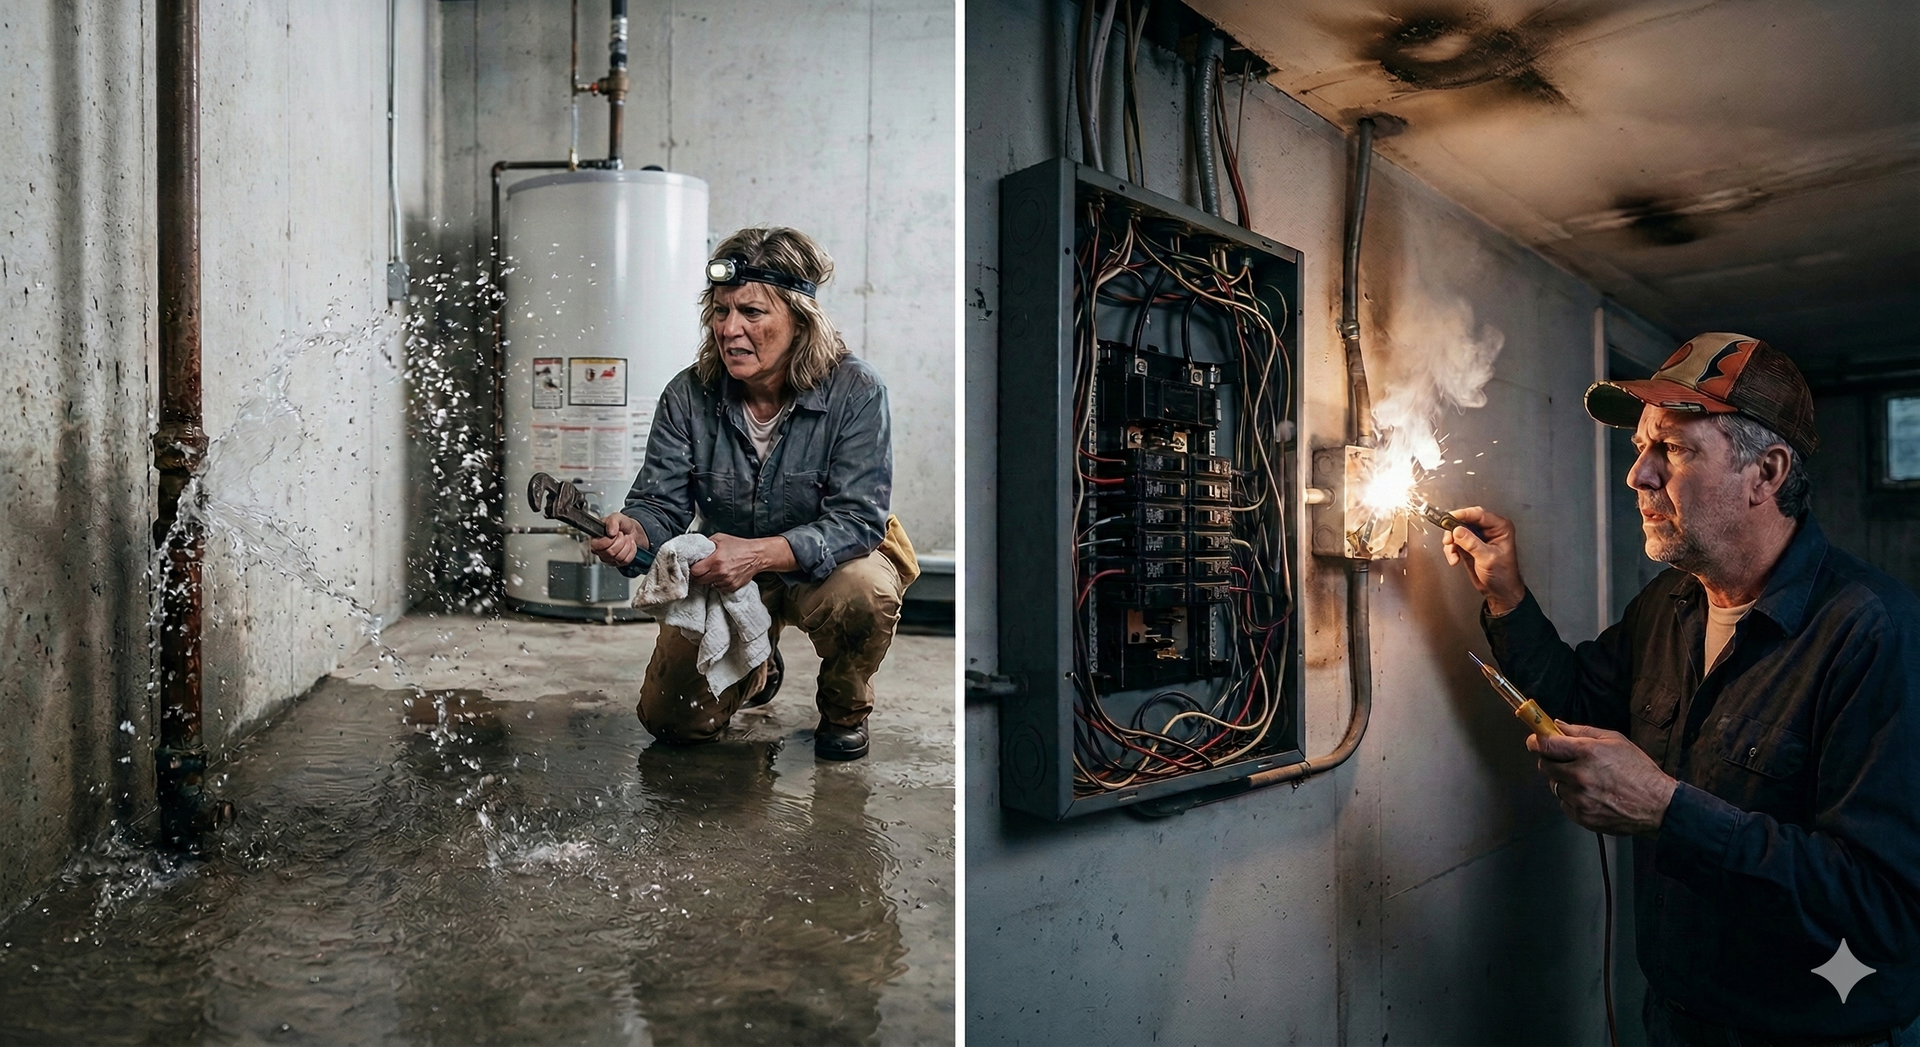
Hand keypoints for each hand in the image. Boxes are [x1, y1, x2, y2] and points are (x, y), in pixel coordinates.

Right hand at [589, 512, 645, 566]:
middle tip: (622, 535)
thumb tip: (610, 531)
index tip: (615, 533)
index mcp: (595, 539)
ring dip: (627, 545)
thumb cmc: (622, 524)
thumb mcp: (617, 517)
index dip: (609, 540)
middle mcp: (600, 550)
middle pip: (610, 552)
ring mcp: (609, 558)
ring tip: (626, 539)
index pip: (597, 546)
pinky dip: (631, 551)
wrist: (633, 530)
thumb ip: (612, 521)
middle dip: (621, 541)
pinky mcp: (618, 563)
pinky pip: (626, 560)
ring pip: (619, 557)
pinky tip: (629, 545)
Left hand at [689, 533, 792, 592]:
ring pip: (708, 585)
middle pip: (699, 580)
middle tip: (703, 568)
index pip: (695, 571)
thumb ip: (705, 545)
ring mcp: (726, 581)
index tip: (695, 565)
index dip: (693, 568)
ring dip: (709, 579)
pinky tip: (722, 574)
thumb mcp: (719, 538)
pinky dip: (718, 583)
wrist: (756, 555)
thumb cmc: (739, 546)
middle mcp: (720, 572)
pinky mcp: (732, 587)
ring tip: (715, 570)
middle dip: (699, 574)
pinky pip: (718, 588)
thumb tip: (695, 551)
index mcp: (716, 560)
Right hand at [1441, 506, 1525, 614]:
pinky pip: (1455, 541)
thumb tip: (1458, 530)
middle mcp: (1489, 529)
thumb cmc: (1503, 575)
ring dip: (1451, 542)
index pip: (1479, 514)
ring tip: (1452, 552)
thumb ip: (1472, 543)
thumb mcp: (1488, 558)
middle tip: (1448, 538)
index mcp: (1500, 528)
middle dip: (1454, 530)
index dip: (1462, 515)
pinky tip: (1454, 558)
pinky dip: (1451, 549)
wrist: (1499, 591)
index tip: (1449, 518)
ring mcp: (1478, 537)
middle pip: (1466, 520)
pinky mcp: (1469, 545)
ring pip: (1458, 530)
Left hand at [1527, 722, 1677, 836]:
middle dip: (1551, 761)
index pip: (1546, 745)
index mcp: (1587, 753)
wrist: (1657, 805)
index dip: (1536, 741)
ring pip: (1554, 785)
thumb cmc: (1639, 771)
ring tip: (1587, 780)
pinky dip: (1572, 799)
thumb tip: (1558, 725)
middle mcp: (1580, 776)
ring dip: (1564, 781)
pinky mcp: (1582, 816)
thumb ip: (1582, 731)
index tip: (1535, 740)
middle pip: (1545, 766)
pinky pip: (1564, 803)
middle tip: (1565, 760)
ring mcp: (1580, 798)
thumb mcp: (1614, 740)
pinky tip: (1591, 795)